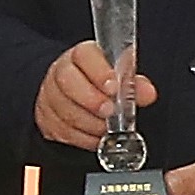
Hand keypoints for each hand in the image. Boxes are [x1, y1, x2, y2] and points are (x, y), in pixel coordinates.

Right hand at [34, 39, 152, 153]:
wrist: (73, 97)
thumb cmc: (99, 84)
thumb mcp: (120, 79)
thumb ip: (134, 85)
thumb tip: (148, 93)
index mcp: (81, 56)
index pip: (85, 56)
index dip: (99, 72)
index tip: (113, 87)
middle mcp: (61, 72)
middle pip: (68, 82)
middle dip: (92, 100)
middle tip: (109, 111)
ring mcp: (51, 95)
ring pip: (65, 110)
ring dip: (89, 123)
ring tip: (106, 128)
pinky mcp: (46, 118)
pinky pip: (61, 130)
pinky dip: (82, 138)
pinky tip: (95, 137)